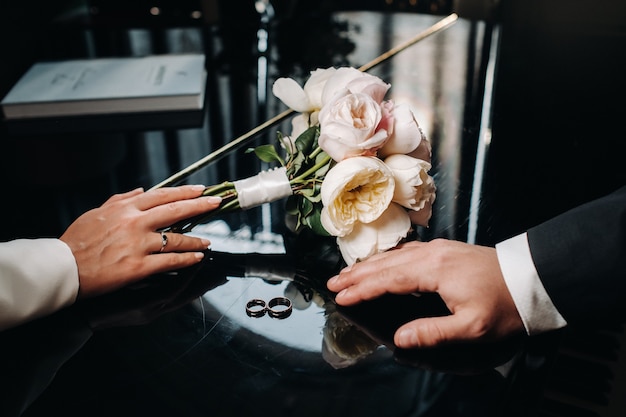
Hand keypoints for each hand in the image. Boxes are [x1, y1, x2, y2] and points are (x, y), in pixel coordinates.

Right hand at [60, 185, 221, 297]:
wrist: (64, 267)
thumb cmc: (77, 241)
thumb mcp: (96, 213)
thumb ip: (121, 200)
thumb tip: (140, 191)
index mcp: (125, 208)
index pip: (163, 195)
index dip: (185, 192)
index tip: (201, 190)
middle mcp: (135, 223)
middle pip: (176, 210)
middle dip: (201, 205)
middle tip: (217, 203)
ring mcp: (138, 244)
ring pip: (177, 238)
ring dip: (196, 239)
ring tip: (208, 241)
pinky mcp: (139, 266)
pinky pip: (171, 261)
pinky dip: (187, 259)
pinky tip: (197, 257)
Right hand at [326, 239, 524, 347]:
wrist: (531, 278)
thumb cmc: (504, 304)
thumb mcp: (471, 327)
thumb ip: (432, 333)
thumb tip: (400, 338)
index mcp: (433, 270)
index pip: (386, 280)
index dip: (361, 290)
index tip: (341, 297)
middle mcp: (431, 254)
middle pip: (384, 264)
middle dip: (356, 274)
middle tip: (333, 283)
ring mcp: (438, 249)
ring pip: (394, 256)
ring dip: (369, 265)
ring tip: (348, 273)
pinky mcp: (446, 250)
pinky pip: (407, 252)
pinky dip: (388, 259)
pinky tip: (384, 263)